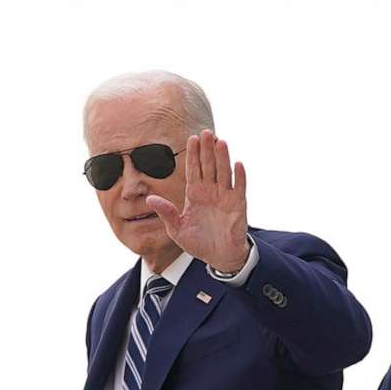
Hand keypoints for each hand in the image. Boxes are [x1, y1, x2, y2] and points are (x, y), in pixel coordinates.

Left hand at [146, 129, 249, 269]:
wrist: (219, 258)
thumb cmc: (198, 243)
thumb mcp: (176, 229)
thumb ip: (165, 213)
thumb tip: (150, 199)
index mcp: (195, 194)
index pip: (193, 169)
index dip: (193, 154)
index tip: (191, 138)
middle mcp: (210, 192)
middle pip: (209, 166)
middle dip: (207, 149)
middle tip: (206, 132)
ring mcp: (225, 197)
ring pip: (223, 172)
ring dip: (222, 157)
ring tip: (220, 141)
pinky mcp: (238, 206)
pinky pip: (239, 188)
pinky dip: (239, 176)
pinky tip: (238, 164)